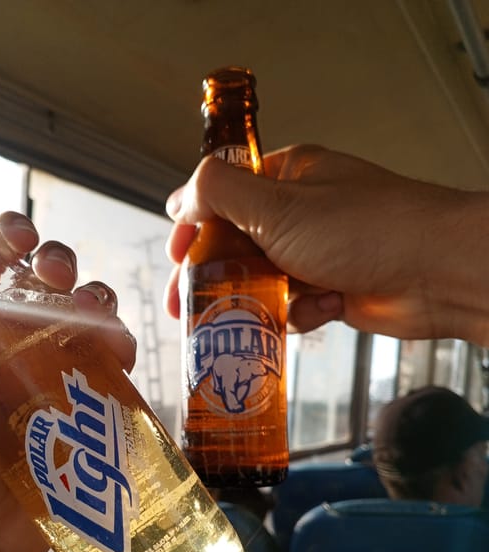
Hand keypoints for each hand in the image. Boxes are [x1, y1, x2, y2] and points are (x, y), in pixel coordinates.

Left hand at [0, 207, 135, 551]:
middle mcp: (14, 340)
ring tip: (93, 315)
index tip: (21, 235)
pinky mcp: (90, 398)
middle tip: (58, 274)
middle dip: (58, 261)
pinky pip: (114, 357)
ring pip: (87, 310)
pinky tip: (118, 350)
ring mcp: (56, 368)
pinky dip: (122, 342)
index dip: (6, 236)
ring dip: (96, 298)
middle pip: (46, 279)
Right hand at [164, 146, 488, 344]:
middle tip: (184, 306)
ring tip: (254, 315)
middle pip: (235, 243)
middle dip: (211, 276)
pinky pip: (292, 304)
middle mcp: (298, 212)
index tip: (175, 253)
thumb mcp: (277, 206)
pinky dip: (300, 312)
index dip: (193, 225)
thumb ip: (220, 195)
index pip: (222, 195)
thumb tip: (180, 196)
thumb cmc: (365, 230)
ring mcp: (315, 251)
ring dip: (258, 299)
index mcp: (285, 178)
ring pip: (261, 280)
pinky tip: (321, 308)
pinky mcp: (330, 287)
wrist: (434, 273)